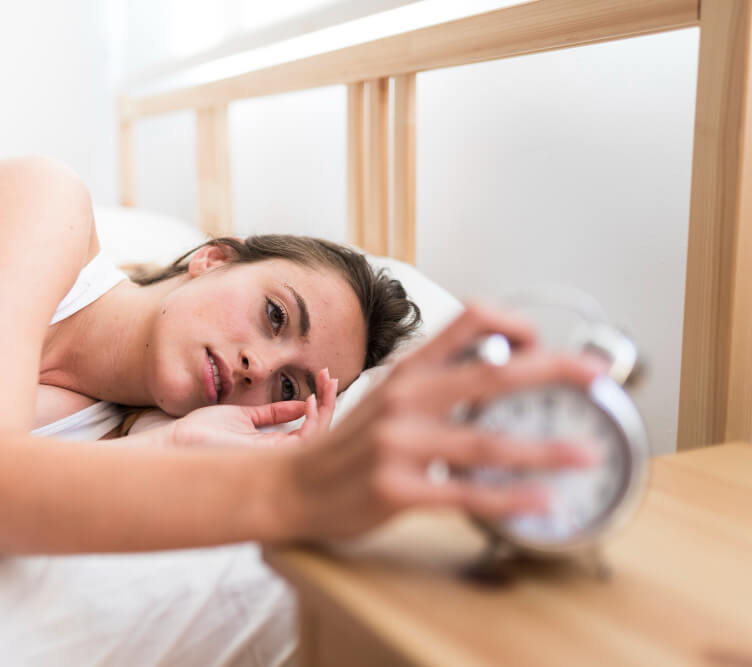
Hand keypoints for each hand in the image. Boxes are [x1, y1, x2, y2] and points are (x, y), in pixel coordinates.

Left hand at [170, 368, 339, 448]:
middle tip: (330, 376)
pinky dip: (315, 421)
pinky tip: (311, 400)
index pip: (310, 430)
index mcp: (273, 449)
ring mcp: (277, 460)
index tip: (321, 379)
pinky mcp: (271, 458)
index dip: (321, 405)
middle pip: (320, 434)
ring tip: (326, 382)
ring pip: (319, 438)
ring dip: (328, 407)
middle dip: (330, 402)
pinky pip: (307, 443)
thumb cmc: (203, 432)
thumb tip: (298, 406)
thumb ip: (271, 414)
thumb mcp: (243, 417)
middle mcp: (280, 457)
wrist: (179, 440)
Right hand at [271, 303, 603, 541]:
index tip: (545, 342)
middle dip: (552, 371)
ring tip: (586, 453)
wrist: (291, 486)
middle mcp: (404, 400)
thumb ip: (434, 382)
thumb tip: (496, 371)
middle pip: (490, 375)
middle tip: (597, 376)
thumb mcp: (385, 396)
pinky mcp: (396, 492)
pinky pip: (464, 496)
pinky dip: (509, 499)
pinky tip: (542, 500)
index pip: (466, 320)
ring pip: (485, 443)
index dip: (514, 323)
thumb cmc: (346, 445)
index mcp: (406, 371)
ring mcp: (398, 446)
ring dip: (544, 449)